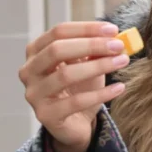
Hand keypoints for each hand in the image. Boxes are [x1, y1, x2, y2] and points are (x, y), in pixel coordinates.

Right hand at [19, 21, 129, 151]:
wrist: (75, 123)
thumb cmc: (79, 87)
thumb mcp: (87, 64)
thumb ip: (95, 50)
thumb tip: (114, 36)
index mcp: (36, 51)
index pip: (58, 32)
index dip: (86, 28)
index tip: (113, 30)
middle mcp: (29, 71)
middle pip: (57, 50)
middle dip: (91, 45)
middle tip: (118, 46)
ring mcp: (34, 94)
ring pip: (65, 75)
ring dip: (98, 66)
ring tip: (122, 62)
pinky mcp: (46, 115)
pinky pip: (76, 102)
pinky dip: (101, 93)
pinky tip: (119, 87)